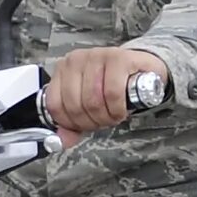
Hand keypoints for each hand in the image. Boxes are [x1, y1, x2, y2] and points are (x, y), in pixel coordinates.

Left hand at [44, 46, 169, 135]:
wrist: (141, 68)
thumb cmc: (113, 84)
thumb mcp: (87, 103)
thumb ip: (72, 123)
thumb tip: (64, 140)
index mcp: (63, 70)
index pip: (54, 105)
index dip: (70, 124)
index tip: (83, 127)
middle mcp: (76, 60)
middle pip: (74, 105)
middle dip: (91, 122)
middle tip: (102, 122)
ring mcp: (97, 56)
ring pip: (92, 101)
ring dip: (105, 117)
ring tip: (113, 116)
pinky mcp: (119, 59)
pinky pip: (112, 93)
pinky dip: (117, 109)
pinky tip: (121, 110)